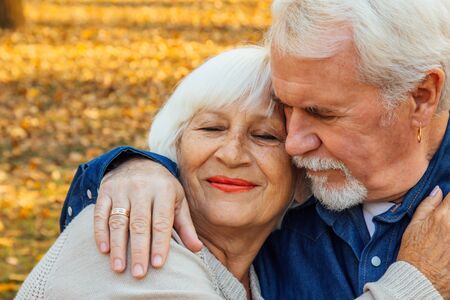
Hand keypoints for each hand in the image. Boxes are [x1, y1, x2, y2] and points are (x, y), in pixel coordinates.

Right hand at [93, 158, 202, 277]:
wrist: (138, 162)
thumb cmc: (162, 187)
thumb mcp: (177, 200)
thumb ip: (185, 225)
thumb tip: (197, 249)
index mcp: (163, 190)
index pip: (161, 221)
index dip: (159, 243)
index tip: (157, 264)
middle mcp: (142, 187)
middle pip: (139, 223)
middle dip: (138, 250)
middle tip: (138, 273)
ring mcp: (121, 188)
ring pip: (118, 220)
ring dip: (117, 246)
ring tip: (119, 268)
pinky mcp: (105, 190)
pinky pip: (100, 214)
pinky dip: (100, 232)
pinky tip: (104, 250)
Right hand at [397, 186, 449, 297]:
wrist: (420, 278)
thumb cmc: (413, 251)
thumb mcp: (413, 226)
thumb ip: (427, 206)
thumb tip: (437, 190)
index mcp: (441, 216)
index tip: (447, 201)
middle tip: (442, 220)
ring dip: (449, 223)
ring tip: (442, 231)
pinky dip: (449, 236)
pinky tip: (445, 240)